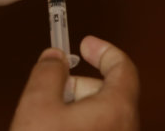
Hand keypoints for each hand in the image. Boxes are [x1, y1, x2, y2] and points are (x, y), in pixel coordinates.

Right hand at [10, 36, 138, 130]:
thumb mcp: (38, 104)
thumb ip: (48, 72)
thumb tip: (55, 57)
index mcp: (116, 109)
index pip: (124, 68)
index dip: (104, 50)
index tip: (86, 43)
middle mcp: (125, 127)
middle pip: (110, 91)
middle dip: (79, 82)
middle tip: (52, 88)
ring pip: (102, 113)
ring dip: (76, 105)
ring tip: (48, 116)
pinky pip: (98, 128)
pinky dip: (79, 122)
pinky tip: (54, 128)